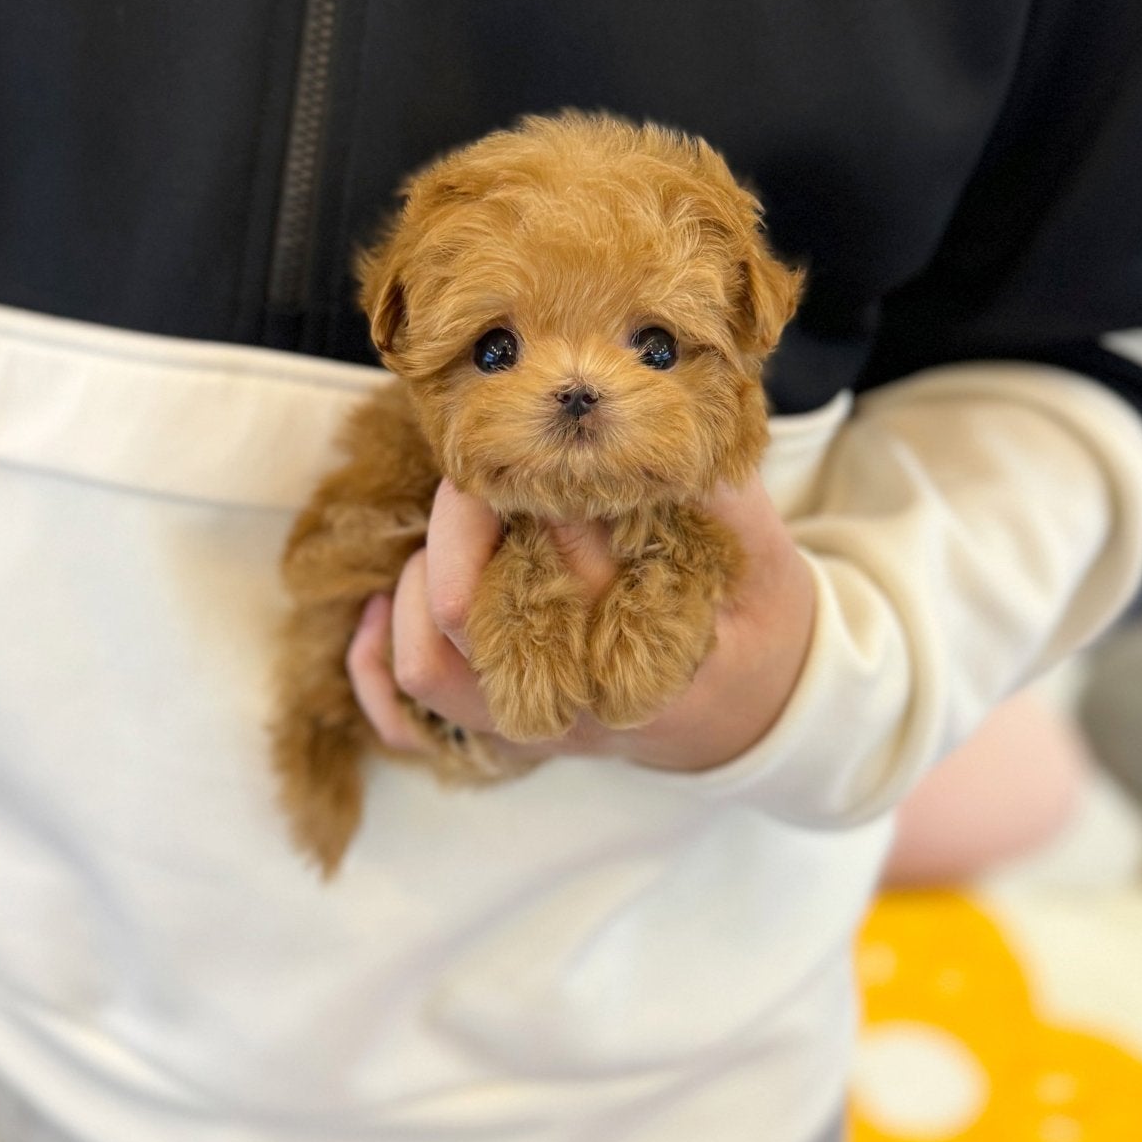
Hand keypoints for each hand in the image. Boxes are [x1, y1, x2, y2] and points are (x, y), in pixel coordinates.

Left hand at [347, 476, 817, 772]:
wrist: (756, 712)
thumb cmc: (757, 619)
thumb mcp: (764, 550)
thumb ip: (716, 488)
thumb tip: (660, 408)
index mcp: (649, 649)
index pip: (565, 559)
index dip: (531, 486)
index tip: (531, 431)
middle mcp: (581, 697)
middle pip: (471, 607)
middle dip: (460, 515)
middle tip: (481, 460)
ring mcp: (538, 724)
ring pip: (430, 661)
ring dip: (416, 578)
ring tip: (454, 524)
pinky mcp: (506, 732)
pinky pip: (412, 711)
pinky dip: (378, 656)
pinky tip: (377, 606)